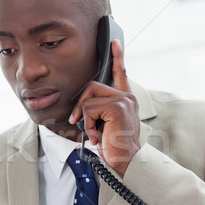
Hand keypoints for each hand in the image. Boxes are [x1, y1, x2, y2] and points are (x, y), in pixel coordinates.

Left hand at [69, 39, 139, 177]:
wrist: (125, 162)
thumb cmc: (114, 147)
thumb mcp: (103, 124)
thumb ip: (98, 110)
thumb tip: (82, 103)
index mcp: (125, 99)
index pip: (121, 73)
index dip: (118, 57)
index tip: (115, 42)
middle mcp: (127, 97)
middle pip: (92, 86)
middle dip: (80, 104)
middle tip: (77, 121)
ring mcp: (124, 101)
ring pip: (89, 98)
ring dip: (84, 118)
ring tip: (93, 133)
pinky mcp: (117, 107)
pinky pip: (90, 109)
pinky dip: (87, 125)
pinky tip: (97, 137)